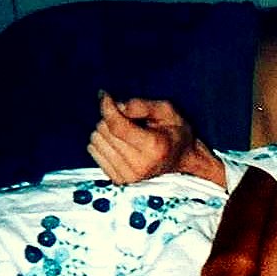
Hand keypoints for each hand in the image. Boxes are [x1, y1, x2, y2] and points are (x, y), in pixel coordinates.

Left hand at [88, 92, 223, 184]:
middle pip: (105, 131)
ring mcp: (128, 176)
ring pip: (96, 140)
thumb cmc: (174, 132)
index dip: (107, 107)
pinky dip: (103, 143)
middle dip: (112, 119)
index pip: (117, 126)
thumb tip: (115, 105)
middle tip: (129, 121)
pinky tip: (118, 144)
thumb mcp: (166, 110)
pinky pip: (93, 151)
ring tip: (125, 134)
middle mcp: (140, 165)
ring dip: (107, 132)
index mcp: (154, 147)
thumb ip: (141, 105)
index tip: (106, 95)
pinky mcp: (118, 179)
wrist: (182, 159)